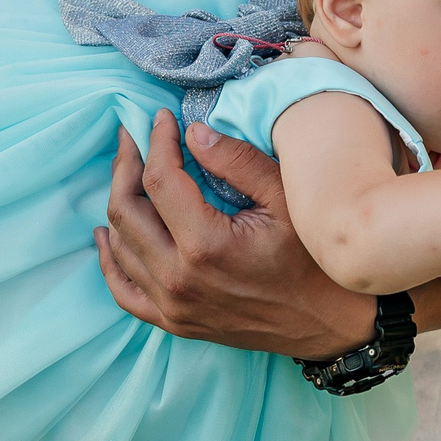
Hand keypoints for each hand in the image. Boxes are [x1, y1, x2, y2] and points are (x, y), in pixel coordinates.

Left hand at [95, 110, 378, 358]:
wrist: (330, 324)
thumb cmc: (314, 260)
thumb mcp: (286, 199)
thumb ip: (238, 162)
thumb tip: (193, 132)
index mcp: (205, 244)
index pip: (160, 179)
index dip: (157, 141)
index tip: (163, 117)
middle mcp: (179, 278)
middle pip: (127, 209)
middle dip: (126, 165)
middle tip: (133, 137)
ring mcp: (173, 305)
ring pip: (120, 245)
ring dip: (117, 203)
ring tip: (126, 172)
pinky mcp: (175, 322)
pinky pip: (124, 290)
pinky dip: (111, 260)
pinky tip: (110, 235)